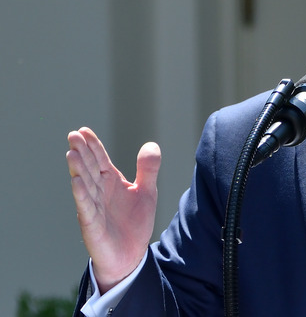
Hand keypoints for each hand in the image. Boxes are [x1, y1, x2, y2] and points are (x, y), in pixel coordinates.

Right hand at [66, 127, 159, 293]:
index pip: (100, 160)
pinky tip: (76, 181)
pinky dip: (81, 194)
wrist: (131, 255)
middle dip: (82, 152)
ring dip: (78, 169)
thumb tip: (151, 144)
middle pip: (90, 168)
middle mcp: (99, 191)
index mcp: (111, 182)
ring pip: (85, 185)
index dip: (93, 146)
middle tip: (73, 135)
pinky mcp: (92, 223)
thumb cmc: (135, 223)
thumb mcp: (146, 192)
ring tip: (72, 153)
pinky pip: (86, 207)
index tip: (84, 130)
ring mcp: (93, 206)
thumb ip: (148, 170)